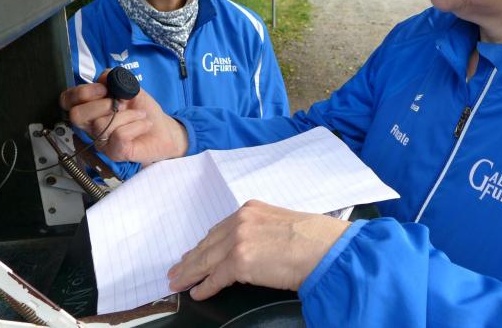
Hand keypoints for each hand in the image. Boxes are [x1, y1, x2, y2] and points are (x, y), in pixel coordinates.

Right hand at [59, 72, 187, 163]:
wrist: (165, 130)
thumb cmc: (144, 111)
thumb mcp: (130, 89)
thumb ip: (115, 80)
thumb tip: (103, 78)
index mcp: (91, 109)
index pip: (67, 101)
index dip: (81, 92)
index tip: (104, 89)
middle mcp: (92, 127)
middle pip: (76, 115)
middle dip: (100, 104)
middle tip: (121, 103)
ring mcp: (103, 142)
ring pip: (101, 125)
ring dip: (127, 114)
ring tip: (140, 114)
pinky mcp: (116, 153)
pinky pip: (119, 136)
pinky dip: (136, 125)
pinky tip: (144, 124)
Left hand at [167, 200, 350, 299]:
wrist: (324, 248)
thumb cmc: (314, 238)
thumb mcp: (281, 224)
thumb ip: (260, 231)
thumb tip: (252, 250)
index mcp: (251, 210)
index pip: (220, 229)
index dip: (205, 244)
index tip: (195, 252)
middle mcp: (241, 220)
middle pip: (208, 243)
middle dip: (191, 258)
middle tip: (177, 269)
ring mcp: (238, 240)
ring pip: (205, 260)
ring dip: (190, 273)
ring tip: (178, 282)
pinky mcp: (239, 261)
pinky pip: (214, 277)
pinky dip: (204, 286)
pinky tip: (197, 292)